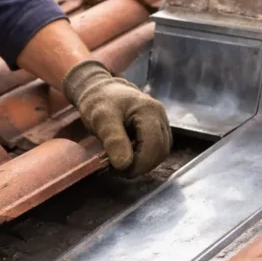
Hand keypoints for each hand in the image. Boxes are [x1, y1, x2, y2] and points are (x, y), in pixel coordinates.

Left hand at [64, 60, 171, 176]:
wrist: (100, 90)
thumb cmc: (99, 102)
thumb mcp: (101, 120)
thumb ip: (114, 140)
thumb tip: (124, 164)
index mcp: (149, 111)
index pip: (154, 145)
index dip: (139, 163)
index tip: (118, 170)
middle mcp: (160, 116)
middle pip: (161, 151)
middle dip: (141, 166)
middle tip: (119, 170)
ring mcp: (162, 122)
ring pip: (161, 152)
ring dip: (144, 163)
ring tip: (122, 164)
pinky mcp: (158, 129)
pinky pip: (157, 149)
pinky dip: (145, 157)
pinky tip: (128, 156)